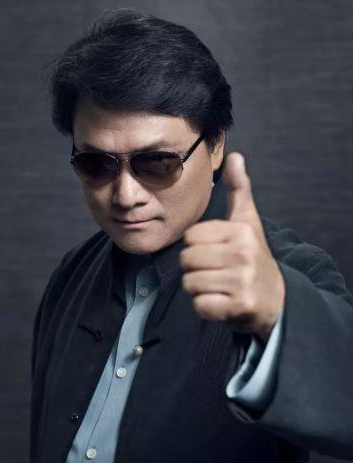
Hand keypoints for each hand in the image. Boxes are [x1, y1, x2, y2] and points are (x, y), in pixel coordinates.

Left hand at [180, 152, 284, 342]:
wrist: (275, 299)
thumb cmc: (253, 256)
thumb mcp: (248, 222)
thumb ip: (239, 190)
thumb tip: (235, 155)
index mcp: (241, 231)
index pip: (191, 237)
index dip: (199, 247)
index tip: (218, 252)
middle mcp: (243, 254)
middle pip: (186, 260)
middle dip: (196, 268)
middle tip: (218, 272)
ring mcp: (242, 282)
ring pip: (190, 283)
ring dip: (200, 288)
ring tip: (220, 286)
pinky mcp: (239, 307)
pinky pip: (200, 305)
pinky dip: (206, 307)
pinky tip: (223, 302)